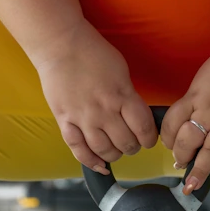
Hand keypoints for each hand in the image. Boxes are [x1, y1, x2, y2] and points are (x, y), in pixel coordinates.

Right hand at [32, 20, 157, 173]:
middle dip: (133, 147)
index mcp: (122, 96)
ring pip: (104, 150)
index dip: (149, 139)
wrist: (60, 45)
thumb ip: (129, 95)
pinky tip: (99, 165)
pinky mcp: (65, 121)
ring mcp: (83, 118)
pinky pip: (78, 149)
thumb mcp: (121, 71)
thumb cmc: (93, 53)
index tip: (148, 139)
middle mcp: (104, 111)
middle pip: (126, 143)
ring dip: (114, 155)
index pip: (143, 129)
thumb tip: (136, 115)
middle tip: (132, 143)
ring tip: (116, 150)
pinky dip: (90, 161)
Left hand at [161, 38, 209, 192]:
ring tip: (192, 183)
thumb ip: (197, 99)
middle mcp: (209, 111)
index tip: (169, 144)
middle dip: (181, 156)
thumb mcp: (204, 78)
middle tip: (179, 164)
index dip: (168, 138)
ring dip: (200, 169)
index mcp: (195, 97)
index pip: (172, 123)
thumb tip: (190, 118)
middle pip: (188, 140)